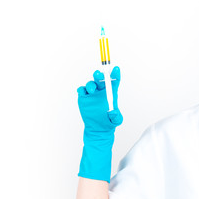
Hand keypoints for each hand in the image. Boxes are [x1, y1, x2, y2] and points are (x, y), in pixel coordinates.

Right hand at [77, 66, 122, 182]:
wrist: (97, 128)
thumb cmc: (109, 122)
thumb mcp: (115, 121)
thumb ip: (116, 116)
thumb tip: (113, 112)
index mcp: (112, 93)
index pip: (114, 80)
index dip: (115, 74)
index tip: (116, 69)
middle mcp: (102, 91)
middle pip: (101, 79)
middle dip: (100, 75)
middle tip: (99, 74)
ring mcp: (92, 93)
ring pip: (91, 84)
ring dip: (91, 84)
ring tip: (92, 90)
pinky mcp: (84, 97)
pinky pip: (82, 90)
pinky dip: (81, 89)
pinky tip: (83, 91)